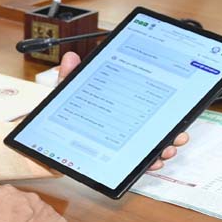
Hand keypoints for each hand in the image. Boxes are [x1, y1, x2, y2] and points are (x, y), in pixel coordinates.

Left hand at [56, 51, 188, 170]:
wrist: (42, 146)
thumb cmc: (57, 119)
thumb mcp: (65, 96)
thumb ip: (70, 78)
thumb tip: (71, 58)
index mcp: (115, 107)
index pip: (141, 104)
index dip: (160, 105)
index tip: (175, 106)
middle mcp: (122, 126)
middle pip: (151, 126)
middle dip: (170, 130)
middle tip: (179, 133)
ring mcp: (119, 144)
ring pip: (147, 146)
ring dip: (163, 148)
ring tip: (168, 148)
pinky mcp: (113, 161)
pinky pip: (134, 164)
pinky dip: (146, 164)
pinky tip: (153, 162)